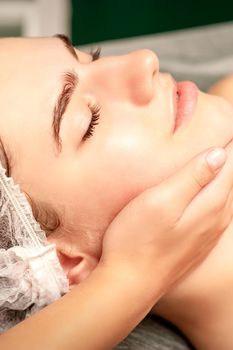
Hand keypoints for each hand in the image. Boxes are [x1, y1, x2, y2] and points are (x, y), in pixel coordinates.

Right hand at [99, 145, 231, 298]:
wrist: (130, 284)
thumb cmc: (137, 239)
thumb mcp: (161, 202)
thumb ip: (192, 178)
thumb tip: (219, 154)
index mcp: (210, 204)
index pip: (229, 163)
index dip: (229, 142)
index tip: (225, 123)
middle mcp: (215, 219)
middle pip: (231, 179)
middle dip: (229, 155)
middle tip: (224, 134)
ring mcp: (207, 233)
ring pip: (225, 195)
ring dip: (224, 174)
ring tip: (218, 156)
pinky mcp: (196, 242)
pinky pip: (216, 210)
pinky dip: (217, 192)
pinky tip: (208, 190)